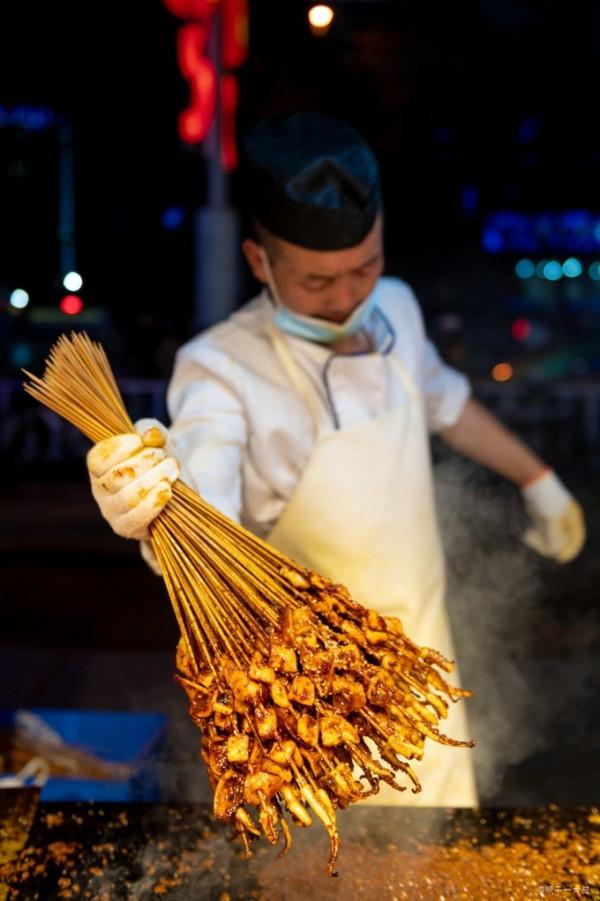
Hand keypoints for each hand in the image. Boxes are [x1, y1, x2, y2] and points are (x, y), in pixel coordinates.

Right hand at [87, 418, 178, 540]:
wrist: (178, 491)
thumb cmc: (162, 461)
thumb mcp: (159, 439)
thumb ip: (153, 429)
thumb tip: (150, 435)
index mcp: (99, 466)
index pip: (98, 458)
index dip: (120, 447)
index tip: (142, 441)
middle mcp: (100, 489)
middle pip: (115, 476)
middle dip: (145, 461)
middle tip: (164, 456)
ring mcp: (111, 511)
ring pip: (127, 496)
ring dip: (154, 479)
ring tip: (171, 470)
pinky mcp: (127, 528)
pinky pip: (135, 517)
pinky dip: (153, 502)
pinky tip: (167, 490)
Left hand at [521, 469, 584, 562]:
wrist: (532, 482)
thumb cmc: (545, 499)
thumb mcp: (550, 519)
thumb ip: (553, 536)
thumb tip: (553, 551)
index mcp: (574, 517)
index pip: (576, 538)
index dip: (570, 551)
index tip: (559, 559)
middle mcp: (566, 519)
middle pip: (561, 540)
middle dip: (549, 545)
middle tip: (538, 548)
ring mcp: (554, 518)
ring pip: (549, 537)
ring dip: (540, 541)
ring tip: (528, 536)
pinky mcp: (543, 518)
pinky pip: (541, 532)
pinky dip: (535, 535)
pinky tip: (527, 533)